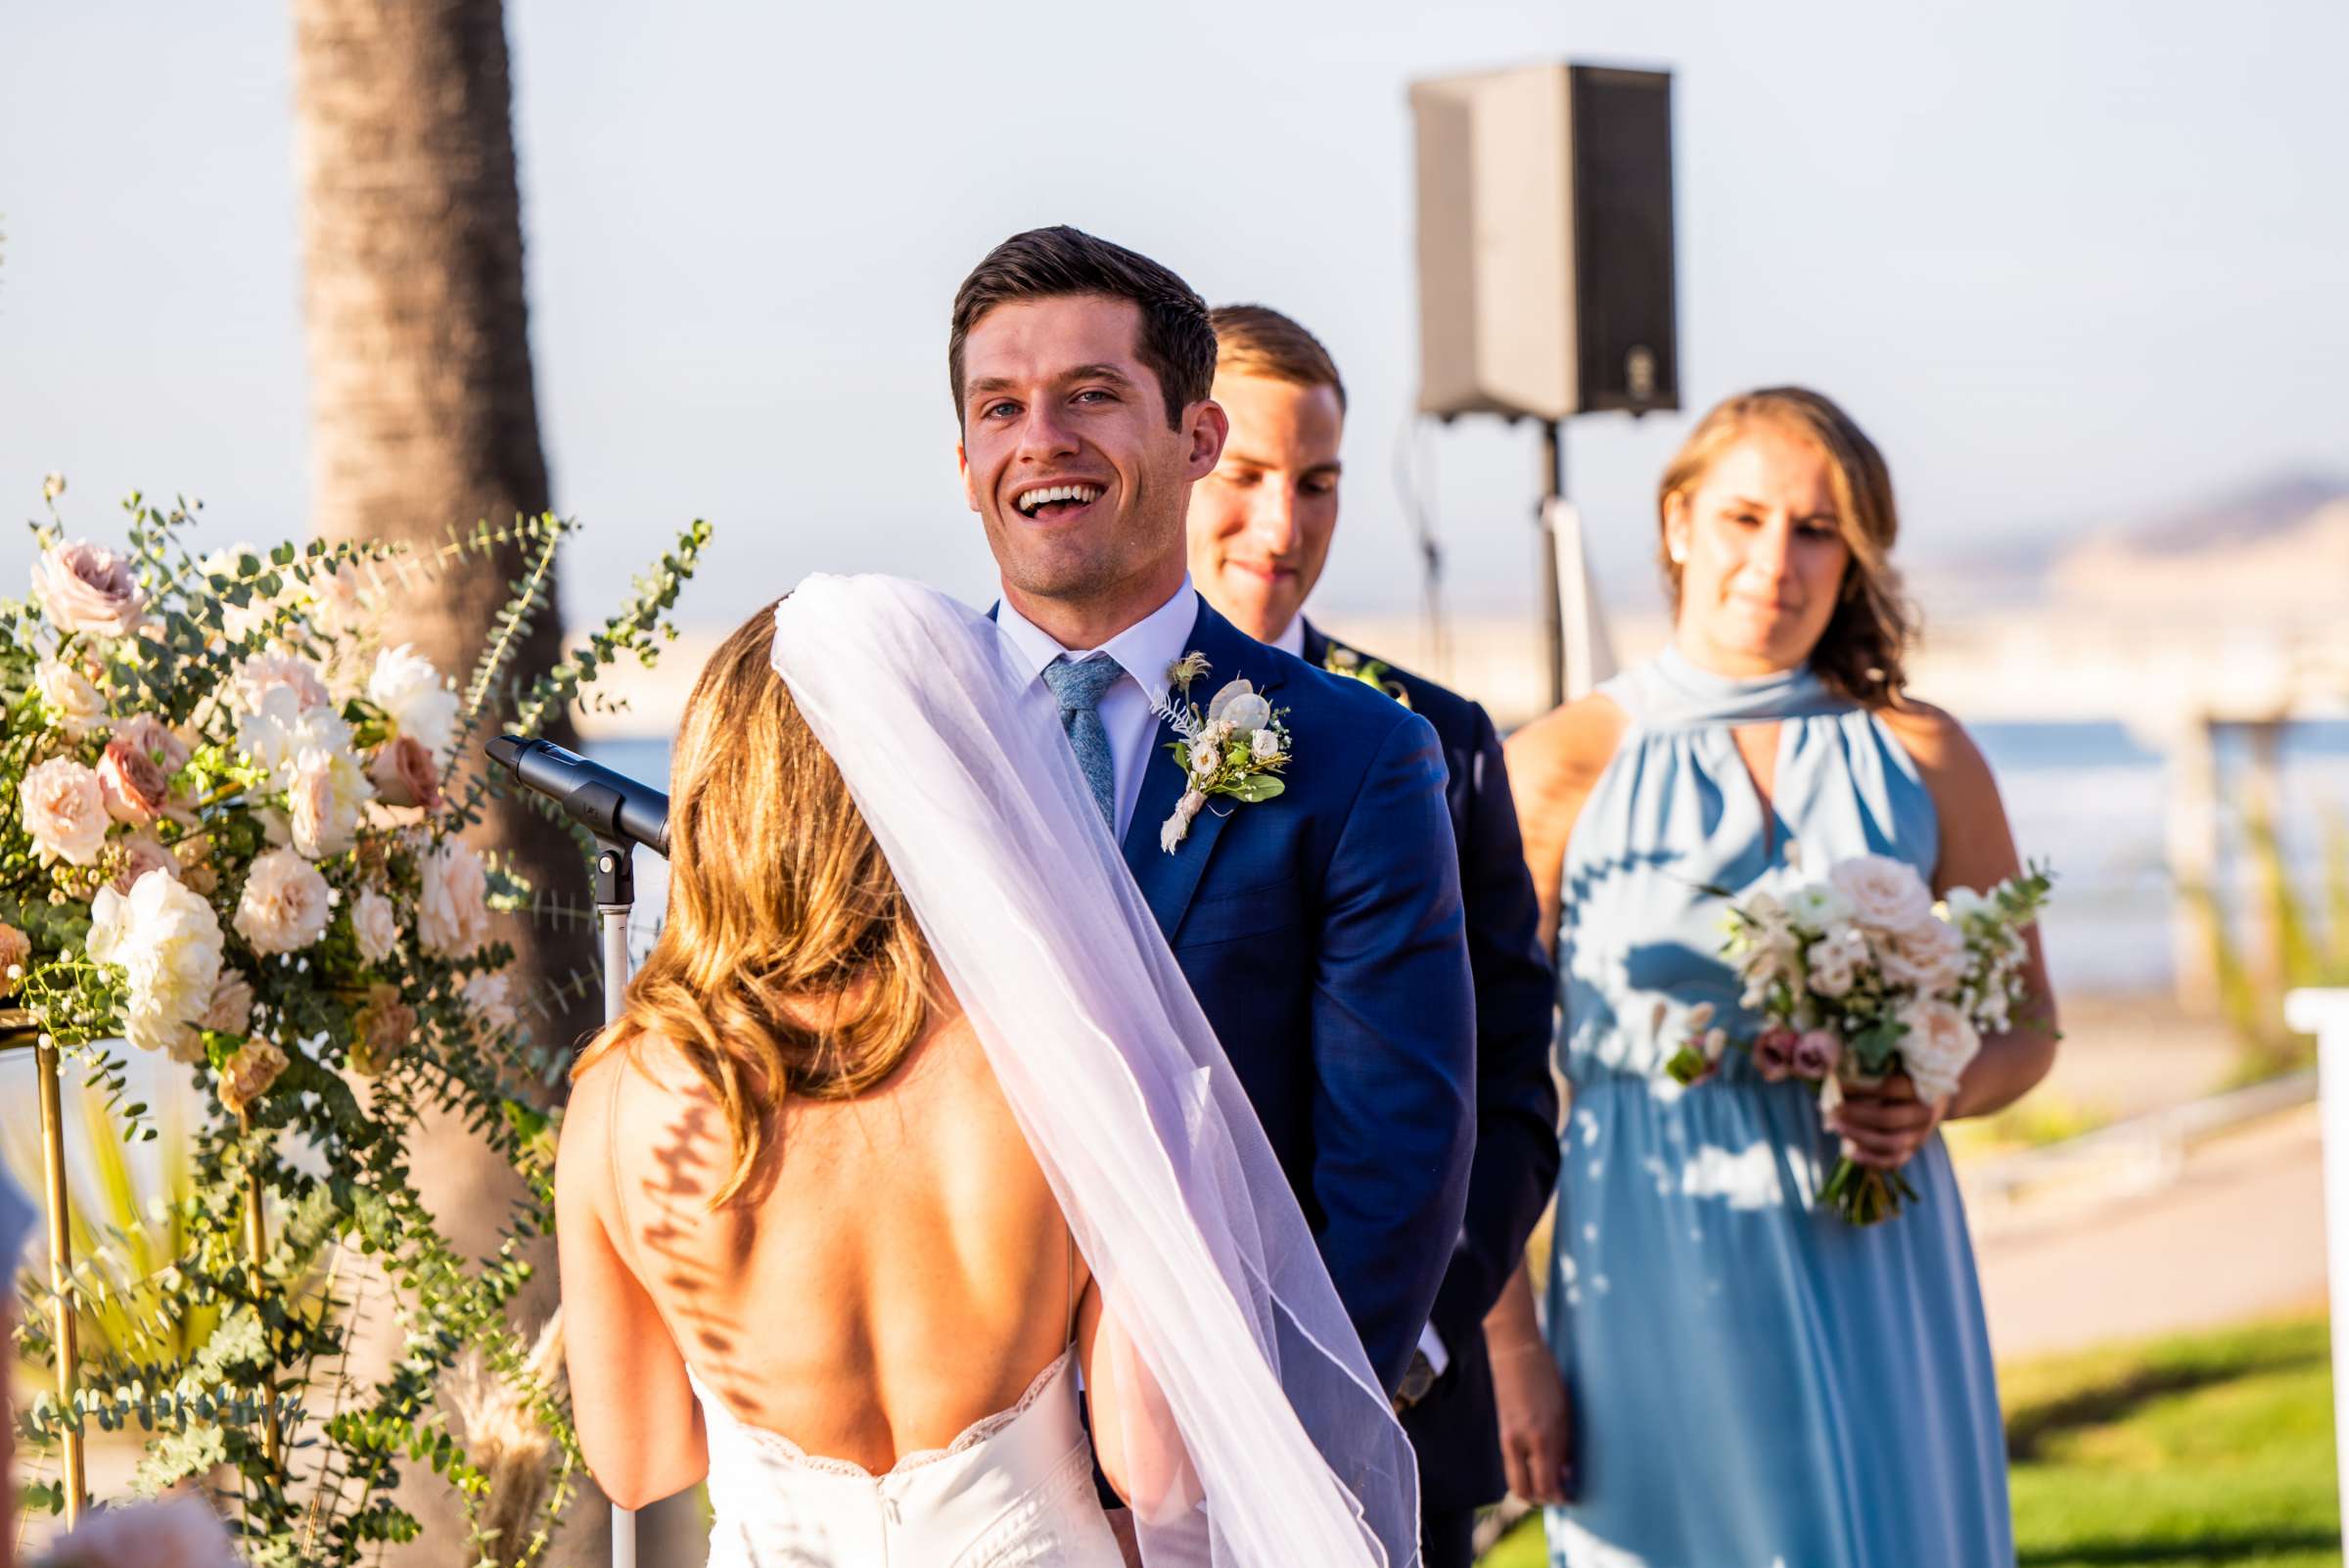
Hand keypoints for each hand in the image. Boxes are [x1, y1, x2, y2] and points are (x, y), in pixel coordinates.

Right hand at [1488, 1338, 1576, 1504]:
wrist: (1515, 1352)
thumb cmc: (1546, 1377)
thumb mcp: (1564, 1411)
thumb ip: (1564, 1445)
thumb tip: (1567, 1474)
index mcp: (1541, 1436)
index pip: (1546, 1485)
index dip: (1560, 1498)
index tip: (1571, 1496)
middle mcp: (1519, 1441)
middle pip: (1525, 1491)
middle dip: (1542, 1499)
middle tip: (1559, 1493)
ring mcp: (1505, 1437)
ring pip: (1514, 1480)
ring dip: (1531, 1485)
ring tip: (1549, 1477)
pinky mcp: (1499, 1431)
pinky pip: (1509, 1463)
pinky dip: (1523, 1469)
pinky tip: (1537, 1460)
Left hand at [1828, 1071, 1946, 1168]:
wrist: (1932, 1098)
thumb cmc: (1904, 1076)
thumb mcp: (1895, 1067)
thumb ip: (1870, 1069)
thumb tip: (1832, 1074)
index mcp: (1922, 1087)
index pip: (1889, 1089)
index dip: (1859, 1088)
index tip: (1836, 1085)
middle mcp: (1924, 1113)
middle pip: (1888, 1118)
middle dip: (1856, 1115)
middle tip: (1833, 1109)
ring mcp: (1920, 1135)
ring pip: (1891, 1143)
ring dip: (1860, 1136)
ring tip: (1836, 1126)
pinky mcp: (1913, 1150)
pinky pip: (1894, 1161)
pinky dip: (1871, 1160)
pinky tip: (1850, 1152)